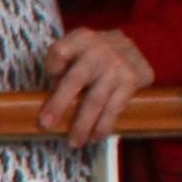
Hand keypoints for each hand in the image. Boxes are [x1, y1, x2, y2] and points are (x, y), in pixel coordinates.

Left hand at [36, 27, 156, 141]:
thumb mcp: (76, 49)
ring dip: (83, 124)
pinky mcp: (133, 79)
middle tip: (46, 124)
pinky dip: (104, 125)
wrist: (134, 46)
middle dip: (59, 103)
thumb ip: (61, 68)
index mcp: (81, 39)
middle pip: (75, 79)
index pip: (60, 51)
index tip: (49, 77)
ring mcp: (119, 65)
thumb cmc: (93, 54)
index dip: (52, 66)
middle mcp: (100, 50)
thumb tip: (51, 102)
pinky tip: (96, 137)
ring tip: (74, 142)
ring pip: (96, 99)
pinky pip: (115, 107)